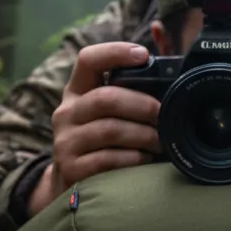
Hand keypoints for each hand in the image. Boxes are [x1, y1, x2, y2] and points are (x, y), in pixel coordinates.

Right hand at [28, 42, 160, 215]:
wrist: (70, 182)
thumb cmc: (102, 141)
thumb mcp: (108, 112)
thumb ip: (132, 86)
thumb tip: (163, 47)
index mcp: (77, 91)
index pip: (88, 60)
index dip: (115, 52)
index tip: (144, 55)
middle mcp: (66, 113)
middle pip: (106, 98)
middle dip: (143, 106)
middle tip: (164, 115)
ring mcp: (66, 141)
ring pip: (110, 129)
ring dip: (143, 135)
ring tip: (160, 141)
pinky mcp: (71, 168)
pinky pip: (108, 159)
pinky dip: (133, 158)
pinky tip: (145, 159)